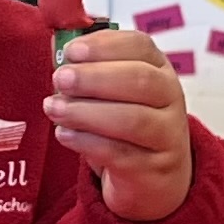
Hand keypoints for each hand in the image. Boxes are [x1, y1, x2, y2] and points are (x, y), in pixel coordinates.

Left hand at [47, 27, 193, 222]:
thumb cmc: (125, 124)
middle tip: (60, 79)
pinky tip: (64, 134)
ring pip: (132, 119)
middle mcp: (169, 98)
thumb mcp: (114, 93)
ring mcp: (166, 135)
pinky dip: (88, 142)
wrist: (152, 178)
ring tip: (54, 109)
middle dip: (94, 77)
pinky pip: (121, 154)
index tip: (71, 51)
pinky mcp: (153, 168)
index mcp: (159, 69)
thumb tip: (57, 50)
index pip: (140, 46)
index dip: (104, 46)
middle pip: (140, 80)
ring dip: (87, 112)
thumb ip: (87, 69)